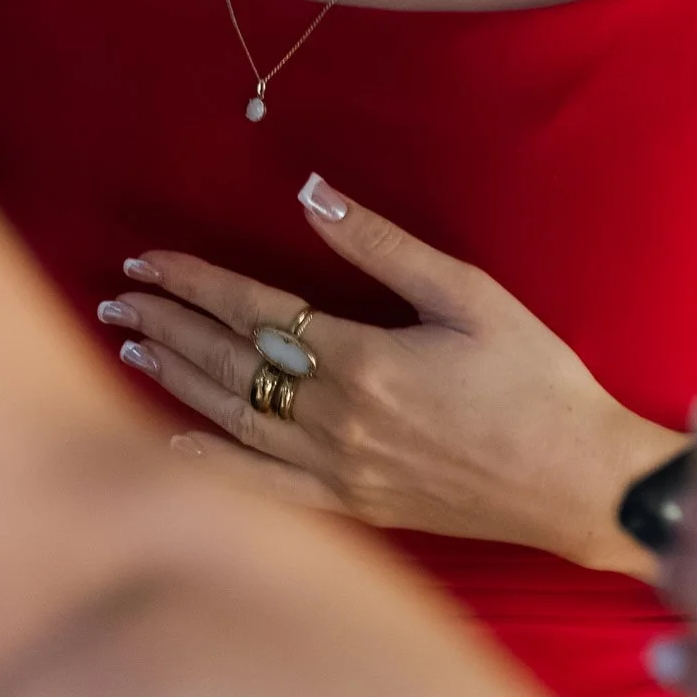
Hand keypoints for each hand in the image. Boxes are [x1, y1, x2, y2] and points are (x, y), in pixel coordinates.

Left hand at [97, 172, 680, 566]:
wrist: (580, 483)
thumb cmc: (537, 380)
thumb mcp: (468, 296)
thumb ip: (381, 246)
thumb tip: (311, 191)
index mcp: (362, 359)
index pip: (252, 308)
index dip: (193, 282)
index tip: (145, 261)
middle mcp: (336, 418)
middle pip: (228, 362)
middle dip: (167, 325)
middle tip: (116, 299)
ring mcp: (340, 469)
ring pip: (234, 419)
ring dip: (177, 379)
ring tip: (132, 346)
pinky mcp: (354, 505)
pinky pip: (263, 486)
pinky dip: (212, 464)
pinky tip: (170, 443)